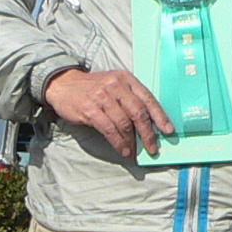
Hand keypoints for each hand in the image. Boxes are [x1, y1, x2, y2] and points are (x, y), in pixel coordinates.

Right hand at [43, 67, 173, 158]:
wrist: (63, 84)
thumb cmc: (93, 88)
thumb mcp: (114, 84)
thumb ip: (130, 98)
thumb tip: (148, 124)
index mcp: (126, 79)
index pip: (148, 99)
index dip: (160, 116)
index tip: (168, 130)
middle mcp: (116, 86)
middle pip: (138, 113)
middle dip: (147, 133)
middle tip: (152, 148)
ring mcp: (102, 97)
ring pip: (124, 123)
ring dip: (131, 142)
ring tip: (134, 152)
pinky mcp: (90, 109)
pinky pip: (109, 129)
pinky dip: (118, 142)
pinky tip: (122, 150)